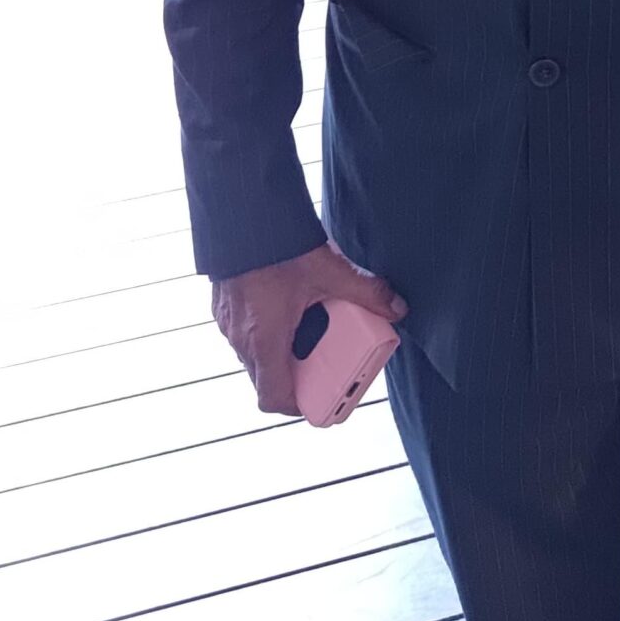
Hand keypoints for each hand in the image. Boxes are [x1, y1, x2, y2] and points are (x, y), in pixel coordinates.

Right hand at [212, 240, 405, 415]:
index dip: (297, 407)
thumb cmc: (277, 246)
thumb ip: (367, 293)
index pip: (273, 398)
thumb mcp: (331, 271)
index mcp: (265, 340)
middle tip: (322, 364)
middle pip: (266, 378)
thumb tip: (396, 308)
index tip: (319, 400)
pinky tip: (288, 308)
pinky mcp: (223, 306)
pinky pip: (245, 334)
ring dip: (280, 353)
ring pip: (254, 356)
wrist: (239, 214)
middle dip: (296, 377)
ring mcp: (227, 323)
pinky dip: (267, 332)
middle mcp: (240, 338)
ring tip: (308, 334)